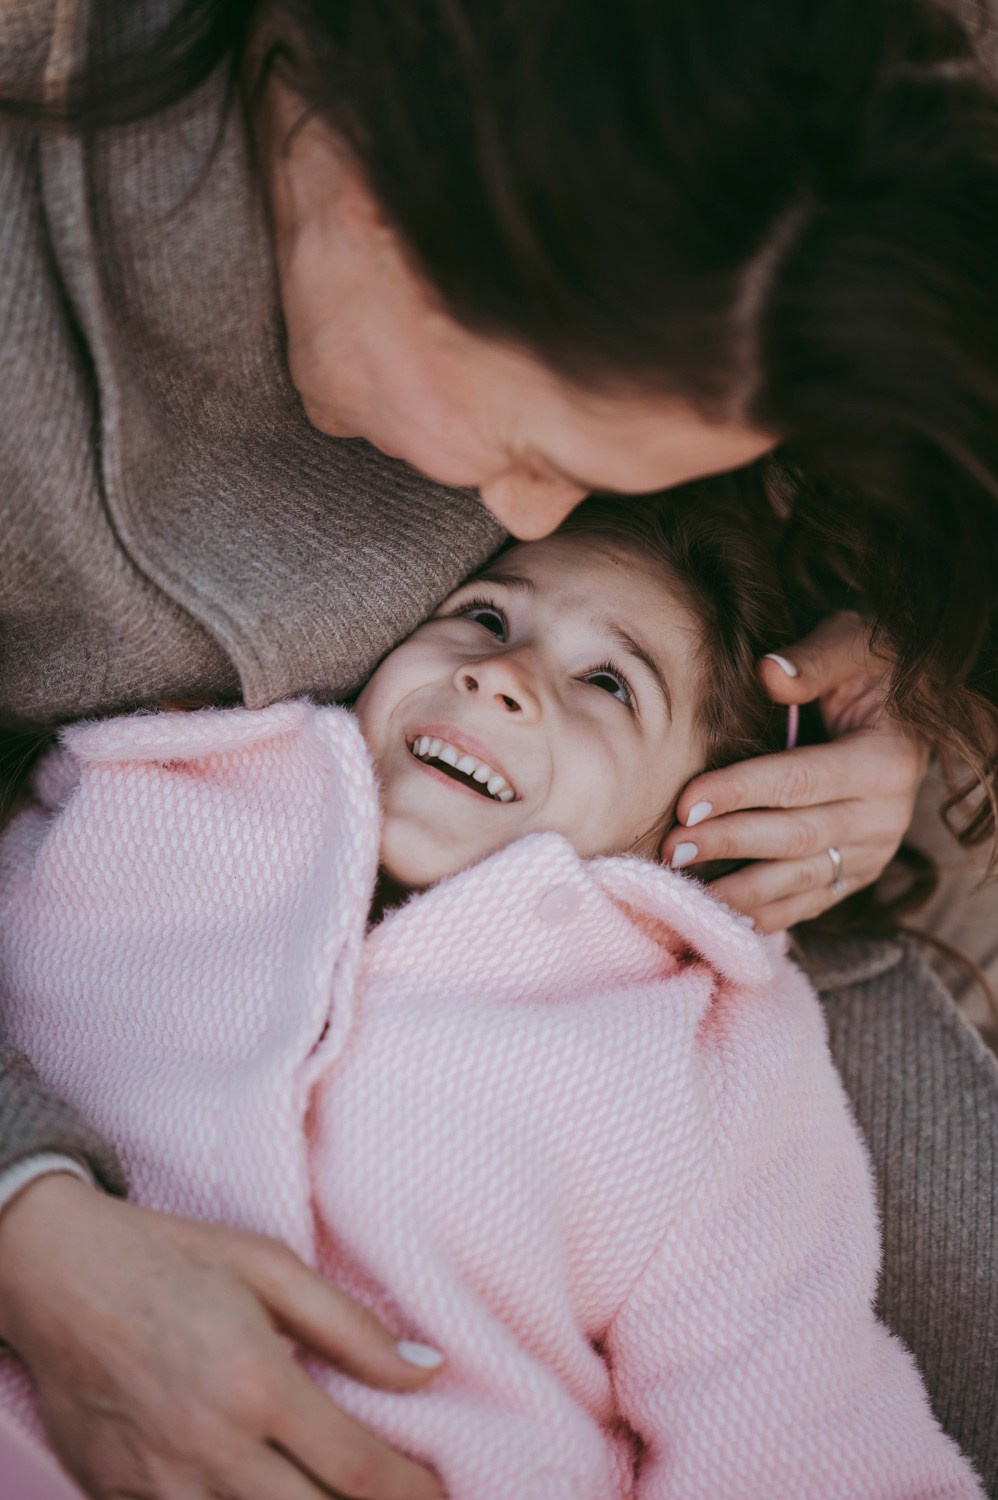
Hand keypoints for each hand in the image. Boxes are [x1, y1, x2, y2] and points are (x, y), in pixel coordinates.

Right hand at [0, 1174, 444, 1499]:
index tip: (438, 1494)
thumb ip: (352, 1327)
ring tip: (325, 1489)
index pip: (359, 1471)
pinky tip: (258, 1490)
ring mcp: (161, 1486)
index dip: (413, 1493)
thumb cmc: (170, 1260)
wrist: (56, 1273)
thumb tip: (428, 1368)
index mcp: (258, 1383)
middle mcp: (211, 1447)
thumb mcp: (269, 1267)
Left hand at [660, 612, 928, 932]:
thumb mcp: (852, 643)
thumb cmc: (870, 668)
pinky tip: (720, 916)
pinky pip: (811, 902)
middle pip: (794, 837)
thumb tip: (768, 675)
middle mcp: (886, 815)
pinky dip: (766, 914)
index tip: (686, 802)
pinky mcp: (857, 871)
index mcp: (885, 760)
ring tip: (683, 889)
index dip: (740, 792)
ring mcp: (874, 851)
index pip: (799, 781)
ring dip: (739, 891)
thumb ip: (814, 658)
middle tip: (671, 848)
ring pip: (800, 880)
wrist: (910, 710)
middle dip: (728, 845)